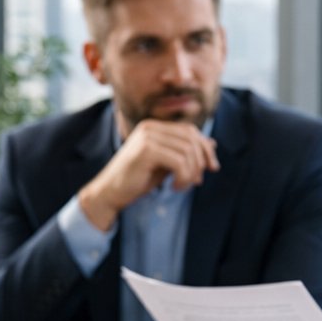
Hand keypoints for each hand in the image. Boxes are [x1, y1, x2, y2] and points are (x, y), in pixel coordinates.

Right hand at [77, 120, 217, 229]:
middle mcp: (150, 127)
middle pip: (191, 139)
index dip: (205, 148)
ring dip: (191, 173)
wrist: (109, 193)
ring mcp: (147, 137)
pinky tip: (174, 186)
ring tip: (182, 186)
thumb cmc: (136, 180)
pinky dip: (183, 177)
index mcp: (154, 127)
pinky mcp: (146, 151)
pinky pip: (179, 162)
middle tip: (198, 181)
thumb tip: (212, 144)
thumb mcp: (166, 164)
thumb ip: (184, 152)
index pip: (190, 131)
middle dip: (201, 162)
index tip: (212, 168)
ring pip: (188, 151)